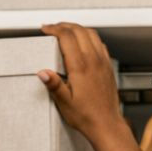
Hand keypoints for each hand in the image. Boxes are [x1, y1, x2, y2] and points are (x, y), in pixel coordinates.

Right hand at [37, 23, 123, 141]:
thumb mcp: (65, 103)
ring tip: (66, 31)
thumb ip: (54, 86)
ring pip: (91, 33)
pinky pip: (100, 43)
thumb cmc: (87, 117)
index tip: (45, 29)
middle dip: (64, 25)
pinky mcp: (108, 67)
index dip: (54, 29)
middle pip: (78, 30)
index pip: (66, 37)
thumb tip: (42, 73)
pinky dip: (90, 36)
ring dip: (77, 28)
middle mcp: (93, 61)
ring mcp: (103, 63)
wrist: (107, 125)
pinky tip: (84, 42)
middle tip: (53, 28)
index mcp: (80, 67)